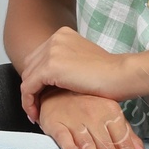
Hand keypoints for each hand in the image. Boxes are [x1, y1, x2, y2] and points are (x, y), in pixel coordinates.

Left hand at [17, 26, 131, 123]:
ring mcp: (51, 51)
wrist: (121, 75)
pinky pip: (28, 87)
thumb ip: (67, 63)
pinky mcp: (50, 68)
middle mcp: (55, 38)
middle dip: (31, 88)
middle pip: (30, 66)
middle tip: (36, 107)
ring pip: (27, 78)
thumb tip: (55, 77)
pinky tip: (35, 114)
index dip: (37, 79)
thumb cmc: (110, 74)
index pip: (39, 58)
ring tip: (35, 113)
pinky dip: (29, 102)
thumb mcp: (83, 61)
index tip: (41, 96)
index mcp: (63, 34)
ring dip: (29, 98)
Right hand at [35, 89, 148, 148]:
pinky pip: (64, 139)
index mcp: (112, 115)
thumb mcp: (110, 118)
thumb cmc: (86, 106)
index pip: (125, 146)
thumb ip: (128, 139)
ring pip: (89, 147)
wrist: (55, 89)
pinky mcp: (56, 123)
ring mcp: (75, 120)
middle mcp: (95, 117)